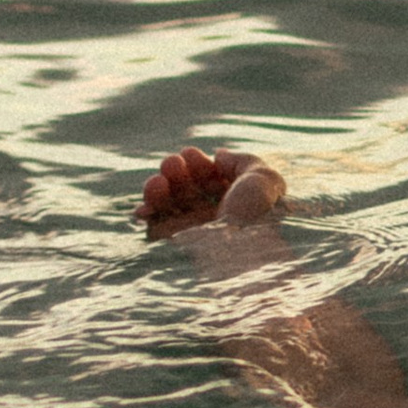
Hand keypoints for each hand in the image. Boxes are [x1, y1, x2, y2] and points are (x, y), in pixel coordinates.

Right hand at [136, 145, 286, 234]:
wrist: (248, 255)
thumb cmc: (260, 214)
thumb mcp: (263, 178)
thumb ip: (241, 161)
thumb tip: (218, 155)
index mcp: (237, 202)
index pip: (211, 179)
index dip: (198, 164)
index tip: (189, 153)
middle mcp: (216, 217)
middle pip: (187, 190)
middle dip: (175, 172)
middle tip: (172, 164)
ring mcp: (197, 233)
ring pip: (169, 206)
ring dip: (157, 189)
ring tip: (157, 183)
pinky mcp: (179, 249)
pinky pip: (157, 229)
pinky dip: (147, 214)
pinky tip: (144, 207)